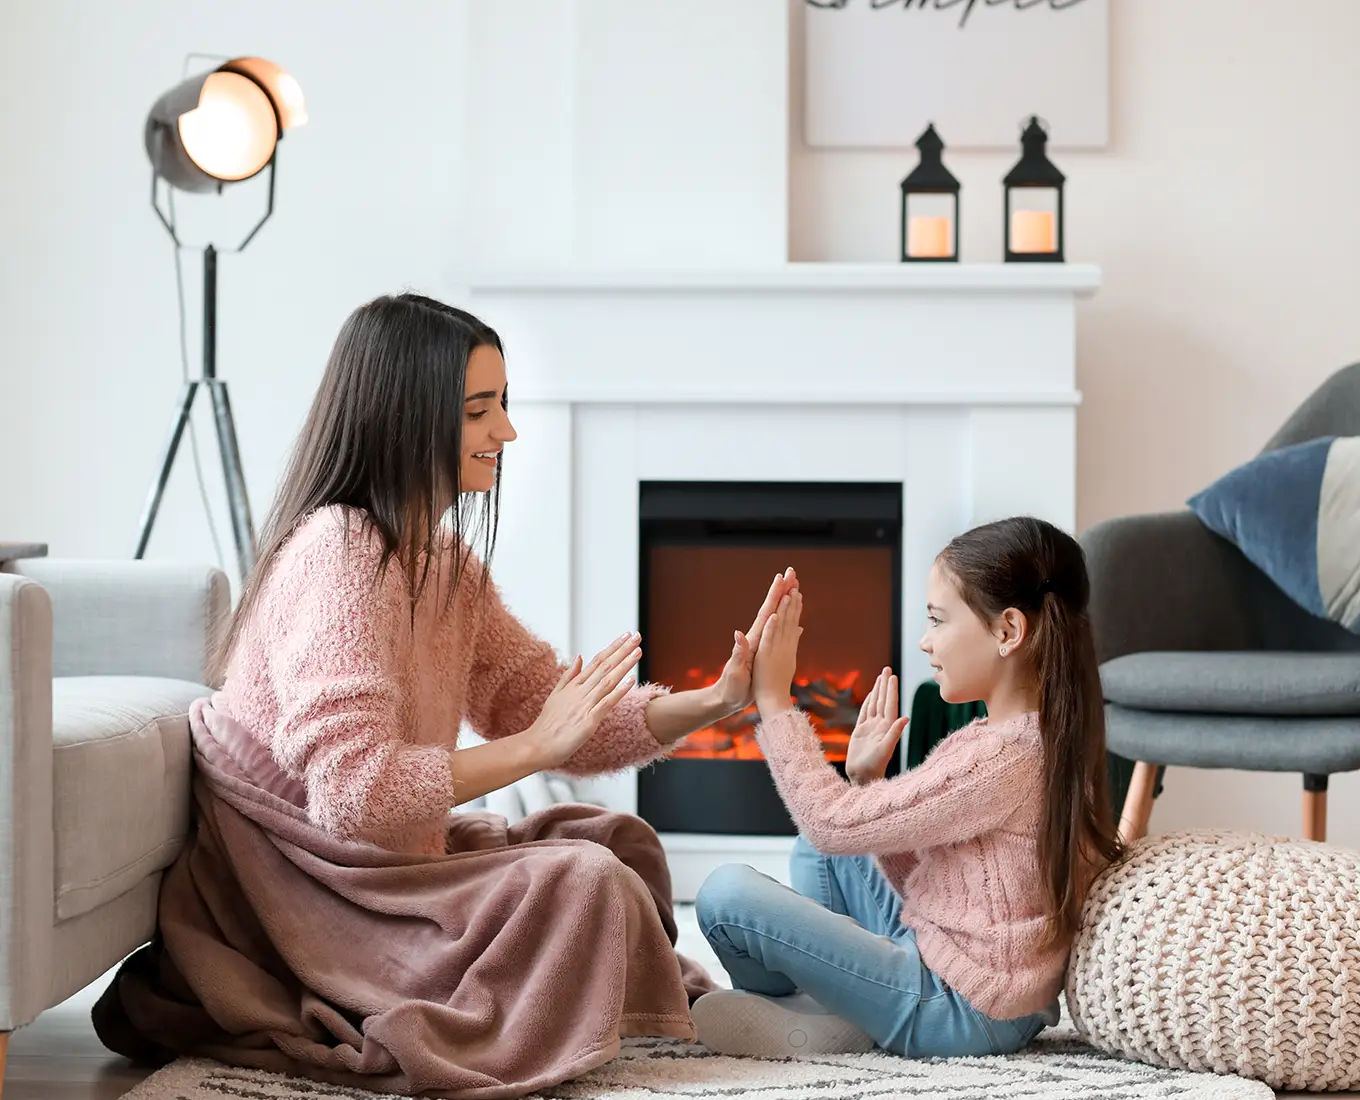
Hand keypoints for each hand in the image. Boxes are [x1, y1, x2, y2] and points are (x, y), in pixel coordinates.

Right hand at [526, 633, 640, 768]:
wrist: (537, 744)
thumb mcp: (556, 694)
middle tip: (636, 636)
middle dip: (622, 650)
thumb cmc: (547, 724)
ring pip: (608, 680)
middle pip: (605, 666)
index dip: (612, 648)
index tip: (625, 636)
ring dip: (624, 665)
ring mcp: (584, 704)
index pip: (597, 661)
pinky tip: (631, 681)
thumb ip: (569, 676)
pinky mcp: (588, 720)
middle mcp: (580, 691)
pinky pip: (606, 703)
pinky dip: (619, 691)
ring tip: (638, 651)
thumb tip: (579, 657)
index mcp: (574, 685)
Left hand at [713, 568, 798, 712]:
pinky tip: (795, 621)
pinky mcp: (764, 653)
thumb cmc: (731, 686)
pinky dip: (788, 625)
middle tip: (792, 573)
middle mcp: (758, 638)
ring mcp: (761, 644)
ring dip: (786, 603)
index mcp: (754, 640)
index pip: (766, 612)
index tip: (782, 578)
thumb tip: (738, 633)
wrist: (727, 699)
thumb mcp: (735, 670)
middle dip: (782, 591)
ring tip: (795, 588)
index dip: (774, 595)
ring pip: (777, 618)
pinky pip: (779, 635)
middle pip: (772, 609)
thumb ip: (738, 652)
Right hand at [845, 667, 907, 785]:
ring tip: (880, 677)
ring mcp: (871, 728)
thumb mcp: (885, 750)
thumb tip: (906, 718)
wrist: (862, 778)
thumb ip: (895, 734)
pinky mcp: (861, 732)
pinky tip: (871, 694)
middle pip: (883, 700)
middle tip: (887, 669)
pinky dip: (868, 702)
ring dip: (877, 690)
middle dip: (885, 684)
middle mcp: (881, 725)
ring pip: (874, 704)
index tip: (893, 676)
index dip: (891, 690)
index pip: (890, 704)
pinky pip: (865, 713)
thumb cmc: (874, 767)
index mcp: (887, 727)